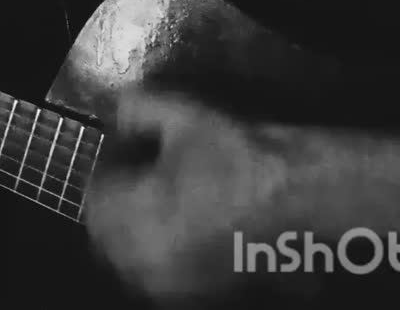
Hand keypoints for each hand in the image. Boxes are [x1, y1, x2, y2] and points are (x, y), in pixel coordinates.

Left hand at [84, 88, 297, 302]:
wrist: (304, 197)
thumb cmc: (239, 154)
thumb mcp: (183, 113)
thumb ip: (138, 107)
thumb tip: (122, 115)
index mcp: (130, 221)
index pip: (95, 194)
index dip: (112, 163)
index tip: (132, 143)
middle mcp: (143, 265)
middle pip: (110, 233)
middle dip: (121, 199)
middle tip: (147, 167)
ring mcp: (174, 289)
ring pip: (135, 259)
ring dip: (141, 228)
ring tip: (172, 194)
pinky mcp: (204, 297)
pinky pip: (167, 276)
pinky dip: (168, 250)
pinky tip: (196, 221)